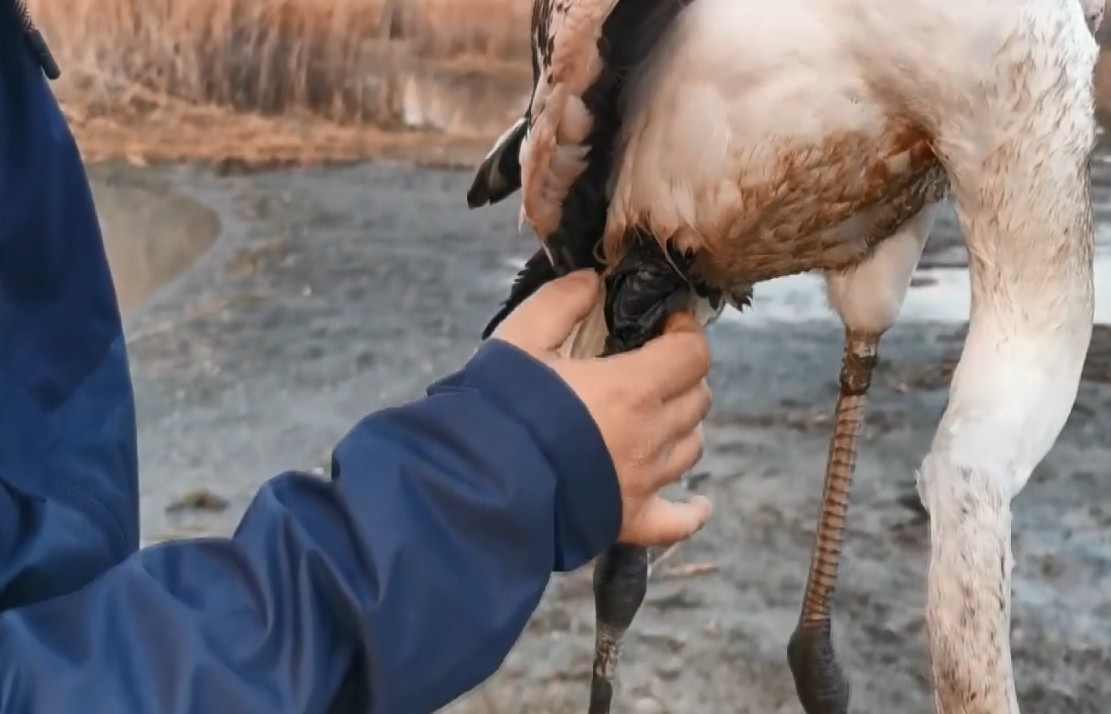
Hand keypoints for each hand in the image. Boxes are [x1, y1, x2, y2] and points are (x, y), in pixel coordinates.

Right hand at [492, 269, 712, 546]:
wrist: (482, 486)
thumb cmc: (502, 409)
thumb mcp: (522, 339)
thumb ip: (561, 303)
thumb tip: (591, 281)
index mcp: (633, 388)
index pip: (692, 354)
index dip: (687, 332)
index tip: (668, 323)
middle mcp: (651, 436)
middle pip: (697, 399)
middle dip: (683, 375)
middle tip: (655, 365)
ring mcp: (645, 482)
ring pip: (691, 447)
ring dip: (681, 426)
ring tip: (655, 417)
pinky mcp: (630, 520)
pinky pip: (678, 520)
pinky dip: (691, 510)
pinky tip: (697, 503)